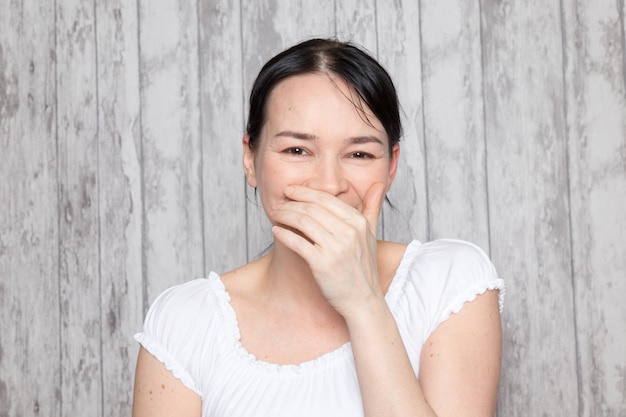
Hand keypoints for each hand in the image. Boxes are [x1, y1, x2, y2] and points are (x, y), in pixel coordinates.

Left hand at [271, 183, 386, 316]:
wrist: (363, 300)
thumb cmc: (364, 268)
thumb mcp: (371, 235)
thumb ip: (373, 207)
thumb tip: (378, 184)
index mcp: (358, 222)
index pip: (325, 198)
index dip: (304, 192)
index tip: (290, 191)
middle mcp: (348, 232)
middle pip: (311, 208)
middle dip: (291, 203)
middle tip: (279, 203)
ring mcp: (336, 248)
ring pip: (302, 221)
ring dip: (284, 215)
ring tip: (276, 215)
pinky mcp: (322, 264)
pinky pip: (297, 243)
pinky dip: (284, 234)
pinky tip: (276, 231)